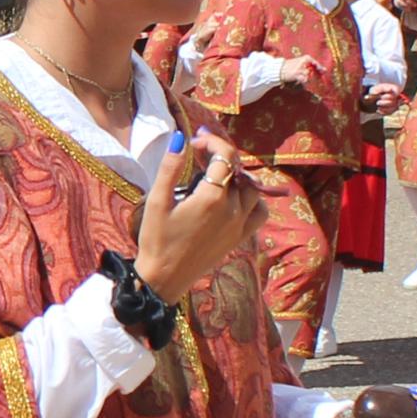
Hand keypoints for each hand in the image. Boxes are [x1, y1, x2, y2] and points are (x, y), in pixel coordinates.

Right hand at [132, 132, 255, 305]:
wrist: (164, 278)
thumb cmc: (156, 239)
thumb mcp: (157, 201)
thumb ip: (169, 168)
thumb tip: (180, 138)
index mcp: (212, 198)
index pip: (224, 156)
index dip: (211, 142)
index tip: (194, 142)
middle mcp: (232, 210)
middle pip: (239, 170)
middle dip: (222, 156)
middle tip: (202, 153)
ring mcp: (239, 225)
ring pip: (253, 189)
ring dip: (238, 176)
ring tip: (218, 175)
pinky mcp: (240, 238)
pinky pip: (260, 212)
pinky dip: (254, 200)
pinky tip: (236, 198)